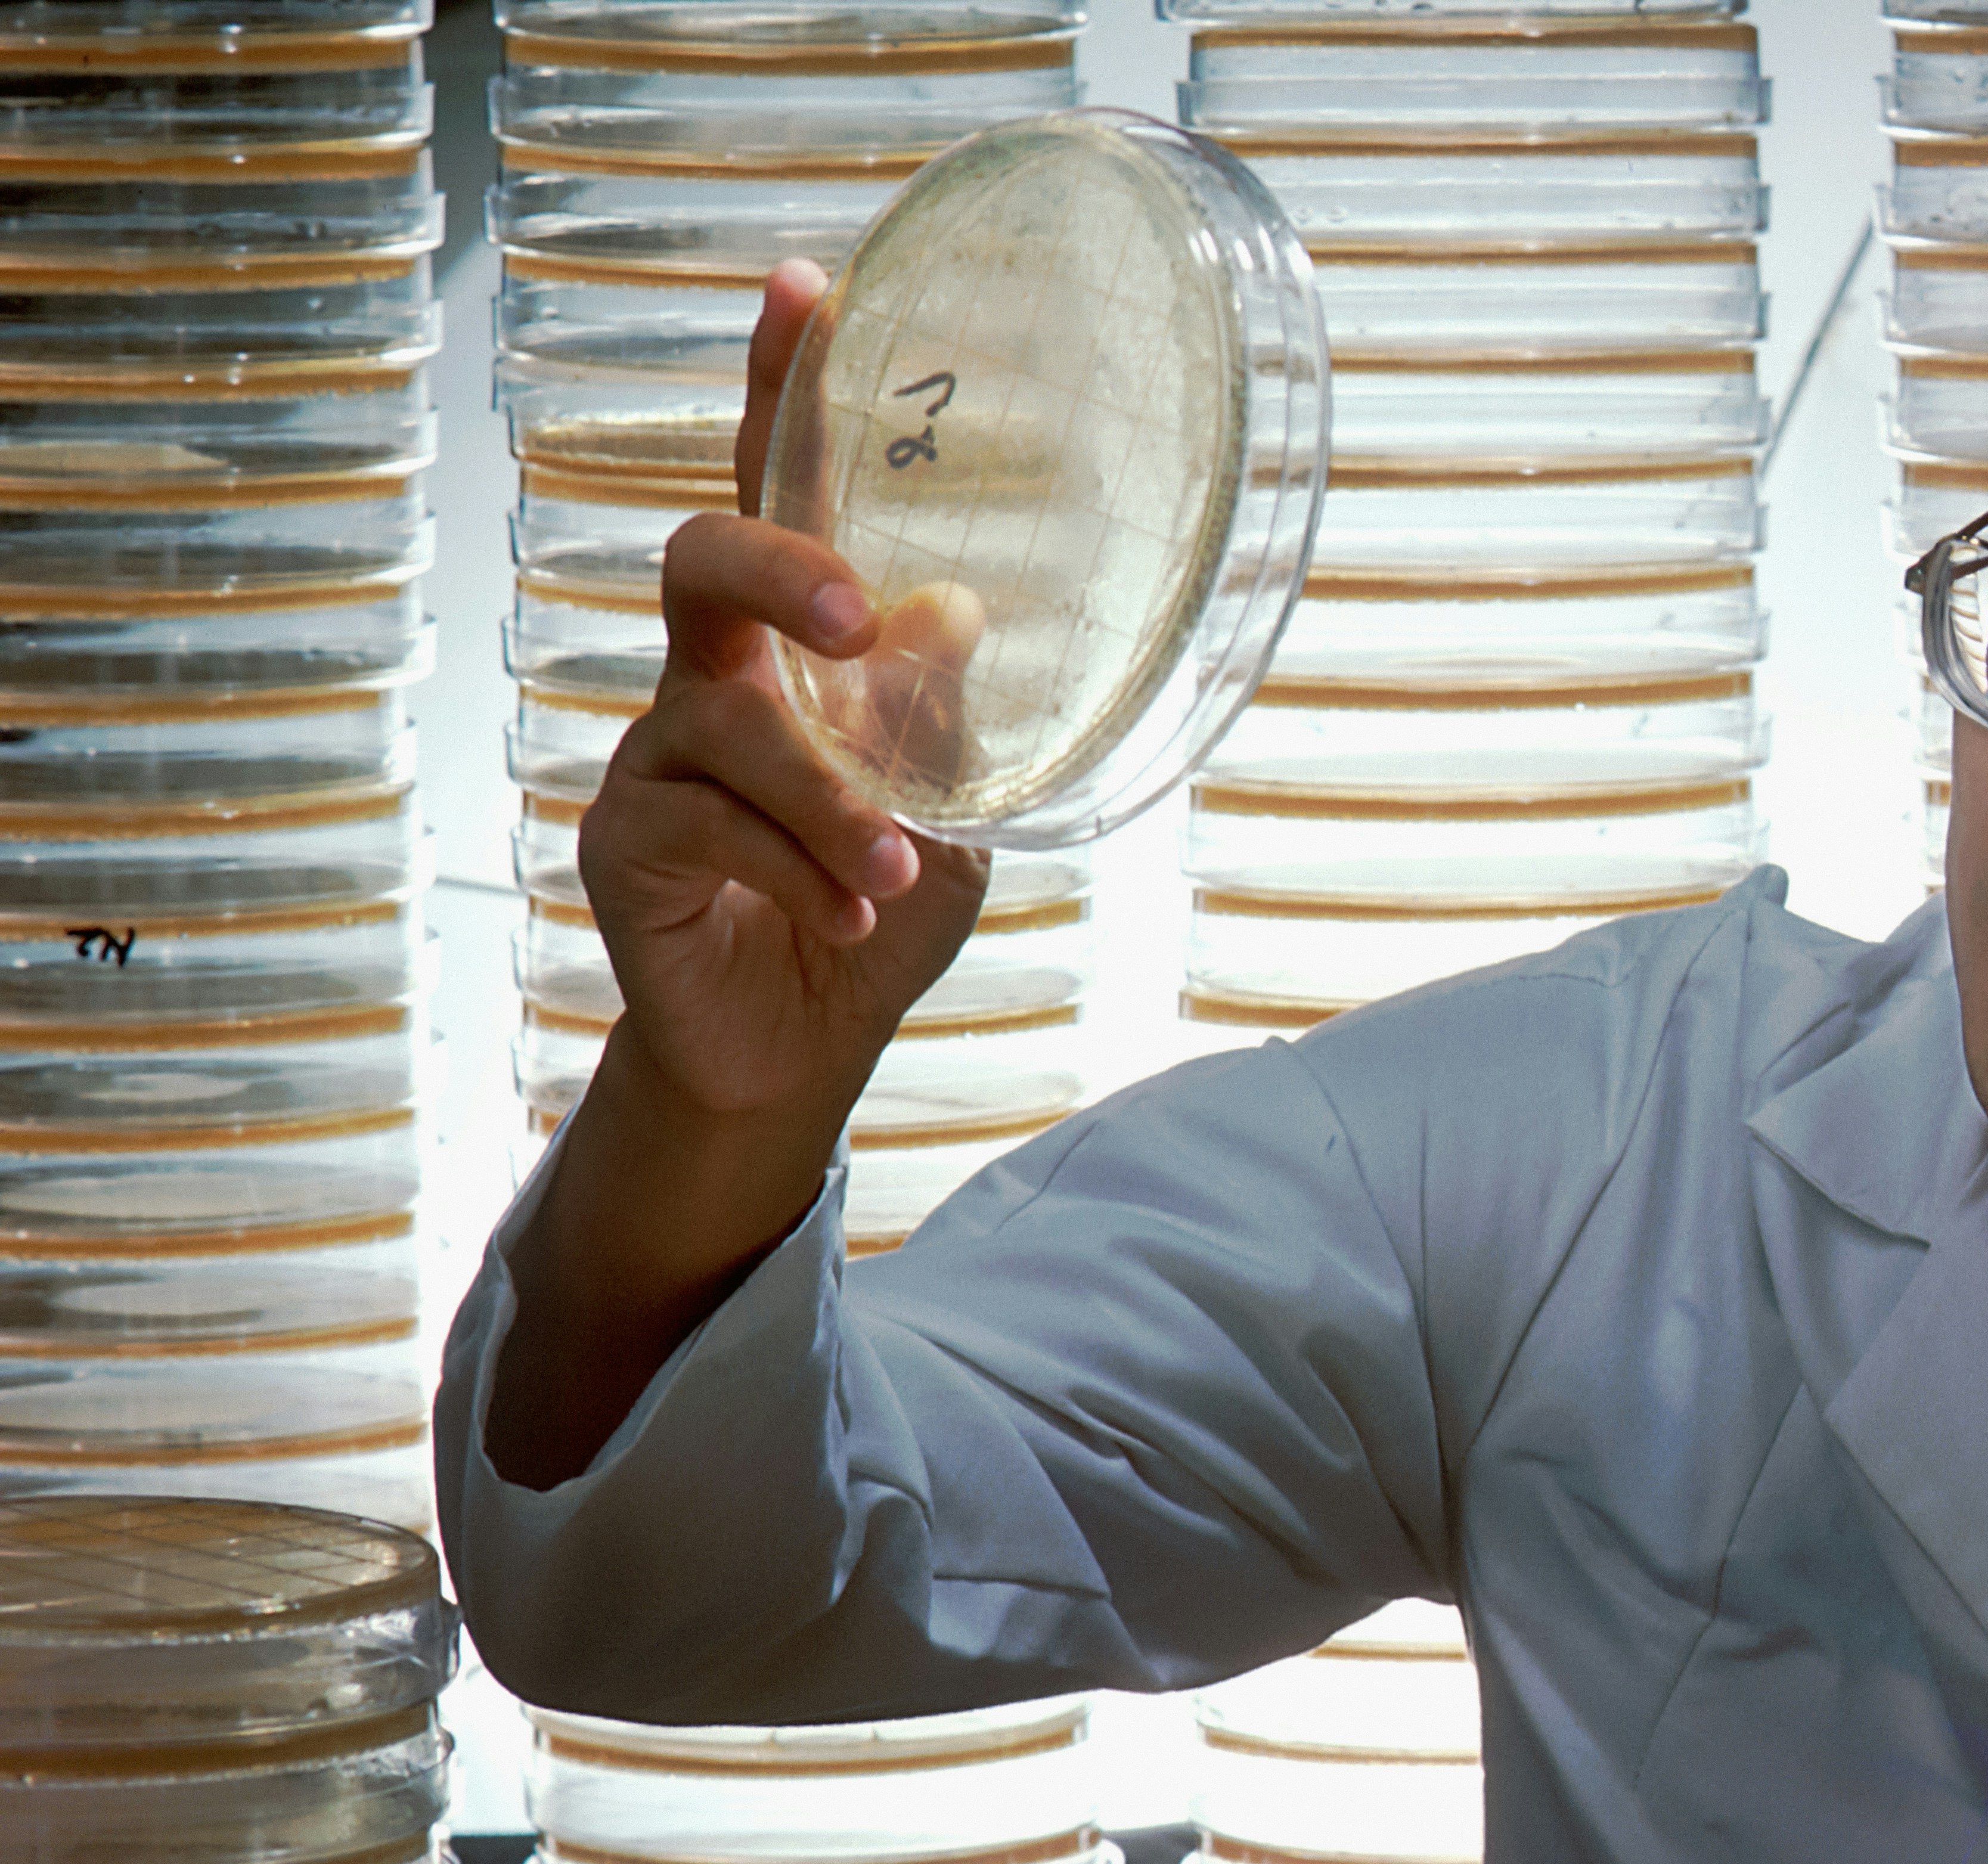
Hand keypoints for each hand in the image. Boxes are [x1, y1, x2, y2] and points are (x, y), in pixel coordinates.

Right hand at [484, 263, 990, 1488]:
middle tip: (862, 625)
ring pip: (731, 726)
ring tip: (893, 879)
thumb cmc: (877, 906)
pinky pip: (706, 824)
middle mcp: (711, 676)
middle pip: (702, 559)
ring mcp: (656, 752)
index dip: (783, 389)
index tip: (805, 282)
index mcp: (796, 646)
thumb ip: (944, 716)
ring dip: (832, 807)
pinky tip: (842, 919)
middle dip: (780, 568)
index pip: (784, 492)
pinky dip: (800, 871)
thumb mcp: (951, 808)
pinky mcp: (620, 834)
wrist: (807, 1045)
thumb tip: (955, 610)